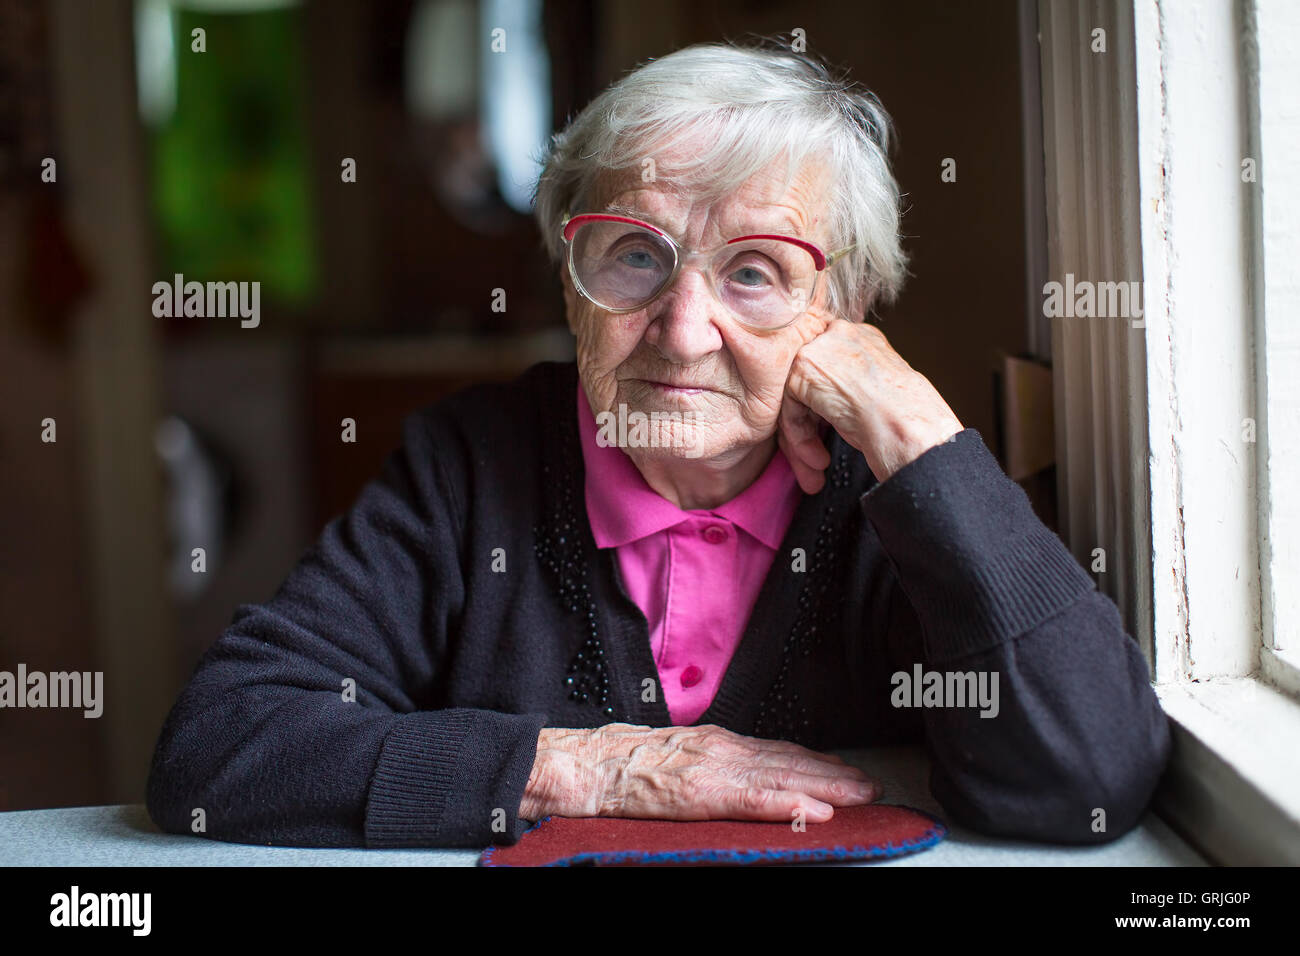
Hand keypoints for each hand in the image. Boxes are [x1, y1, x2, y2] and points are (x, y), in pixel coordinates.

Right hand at [520, 724, 880, 822]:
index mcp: (717, 743)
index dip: (817, 762)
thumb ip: (712, 765)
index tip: (847, 772)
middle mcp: (722, 749)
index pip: (778, 751)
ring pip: (782, 777)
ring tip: (859, 797)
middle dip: (833, 775)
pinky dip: (788, 803)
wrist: (584, 765)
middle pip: (790, 761)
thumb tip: (744, 779)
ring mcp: (713, 768)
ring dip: (825, 787)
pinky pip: (752, 798)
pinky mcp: (700, 791)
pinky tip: (814, 810)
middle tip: (870, 787)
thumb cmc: (622, 766)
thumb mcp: (677, 757)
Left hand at [778, 319, 963, 492]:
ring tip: (817, 466)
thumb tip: (827, 402)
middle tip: (816, 458)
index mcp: (864, 339)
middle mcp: (842, 335)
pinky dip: (799, 436)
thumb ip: (851, 385)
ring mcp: (822, 346)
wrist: (911, 427)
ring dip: (803, 437)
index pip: (828, 368)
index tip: (828, 435)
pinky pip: (790, 405)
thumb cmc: (906, 421)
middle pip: (808, 381)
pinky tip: (816, 457)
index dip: (823, 407)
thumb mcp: (878, 392)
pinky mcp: (806, 366)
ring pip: (796, 396)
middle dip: (810, 425)